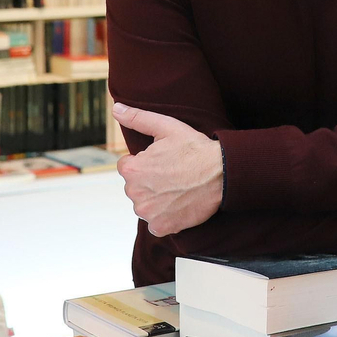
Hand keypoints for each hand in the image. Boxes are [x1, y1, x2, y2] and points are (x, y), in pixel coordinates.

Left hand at [113, 103, 223, 237]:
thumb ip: (137, 118)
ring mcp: (148, 212)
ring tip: (176, 188)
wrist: (221, 174)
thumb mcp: (166, 127)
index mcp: (132, 170)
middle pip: (135, 187)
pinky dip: (165, 217)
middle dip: (148, 181)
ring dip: (155, 199)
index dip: (144, 162)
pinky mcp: (162, 226)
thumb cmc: (194, 149)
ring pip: (145, 205)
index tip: (161, 161)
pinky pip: (155, 223)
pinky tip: (178, 204)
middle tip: (172, 174)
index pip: (126, 167)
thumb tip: (115, 109)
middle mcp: (135, 193)